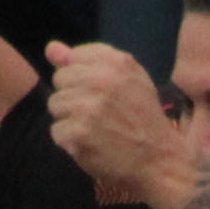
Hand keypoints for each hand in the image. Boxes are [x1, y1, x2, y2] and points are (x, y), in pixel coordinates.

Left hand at [45, 38, 194, 208]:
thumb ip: (88, 60)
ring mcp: (88, 107)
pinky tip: (90, 143)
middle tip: (97, 112)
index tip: (99, 91)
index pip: (73, 57)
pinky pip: (56, 130)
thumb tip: (51, 49)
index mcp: (117, 63)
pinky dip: (69, 140)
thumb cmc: (142, 117)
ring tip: (94, 128)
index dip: (81, 75)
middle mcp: (101, 81)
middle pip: (60, 80)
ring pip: (55, 104)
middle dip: (73, 95)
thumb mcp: (127, 79)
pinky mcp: (78, 133)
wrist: (159, 159)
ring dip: (69, 118)